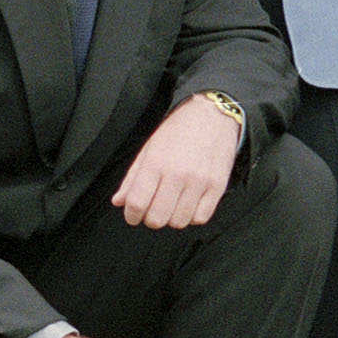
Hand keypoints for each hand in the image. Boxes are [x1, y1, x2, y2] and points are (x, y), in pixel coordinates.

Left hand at [112, 94, 241, 227]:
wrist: (212, 115)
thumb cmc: (179, 130)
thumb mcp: (149, 148)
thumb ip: (133, 178)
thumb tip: (119, 201)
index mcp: (156, 163)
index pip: (137, 203)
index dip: (131, 215)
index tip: (133, 215)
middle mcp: (178, 174)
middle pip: (157, 218)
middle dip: (151, 219)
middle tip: (153, 210)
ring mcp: (200, 181)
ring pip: (179, 221)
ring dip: (172, 219)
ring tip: (172, 206)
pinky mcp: (217, 185)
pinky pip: (201, 217)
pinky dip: (192, 217)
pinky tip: (189, 205)